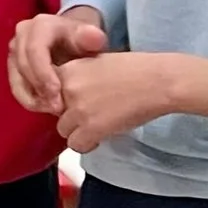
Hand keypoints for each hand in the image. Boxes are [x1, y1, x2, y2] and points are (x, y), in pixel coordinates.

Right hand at [10, 9, 107, 112]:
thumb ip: (92, 37)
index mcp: (40, 25)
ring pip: (16, 79)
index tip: (57, 93)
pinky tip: (46, 108)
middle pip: (23, 65)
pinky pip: (16, 87)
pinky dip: (29, 100)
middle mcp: (22, 35)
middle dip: (39, 89)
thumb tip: (92, 37)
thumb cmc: (83, 39)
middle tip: (58, 108)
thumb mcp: (91, 36)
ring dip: (32, 98)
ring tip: (53, 110)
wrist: (73, 40)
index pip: (34, 50)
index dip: (43, 73)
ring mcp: (15, 51)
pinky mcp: (13, 66)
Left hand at [54, 51, 207, 150]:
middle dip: (71, 116)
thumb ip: (79, 76)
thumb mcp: (98, 62)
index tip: (75, 103)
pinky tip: (101, 137)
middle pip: (54, 111)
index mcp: (69, 69)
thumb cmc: (136, 70)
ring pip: (63, 130)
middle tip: (92, 114)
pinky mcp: (91, 127)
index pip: (49, 90)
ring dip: (78, 131)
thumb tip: (68, 94)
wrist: (158, 81)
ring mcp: (78, 108)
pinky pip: (76, 145)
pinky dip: (87, 144)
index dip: (61, 99)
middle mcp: (68, 88)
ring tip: (99, 126)